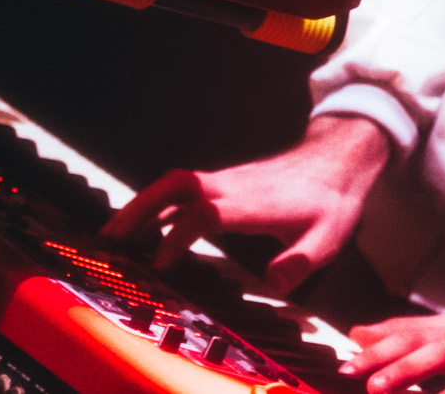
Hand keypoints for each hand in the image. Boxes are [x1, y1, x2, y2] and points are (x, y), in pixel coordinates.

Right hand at [99, 114, 390, 291]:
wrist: (337, 159)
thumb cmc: (330, 200)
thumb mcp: (327, 238)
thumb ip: (299, 262)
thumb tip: (273, 285)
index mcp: (249, 203)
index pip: (202, 215)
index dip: (177, 238)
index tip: (160, 265)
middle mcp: (229, 186)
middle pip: (173, 187)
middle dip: (137, 210)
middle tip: (106, 238)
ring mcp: (224, 181)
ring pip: (172, 185)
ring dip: (140, 206)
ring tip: (111, 237)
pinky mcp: (223, 182)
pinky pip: (181, 190)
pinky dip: (157, 205)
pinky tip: (145, 228)